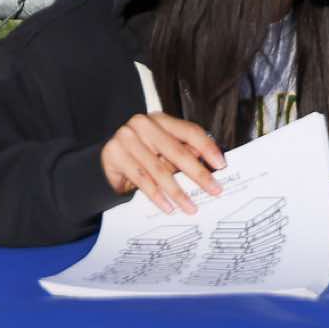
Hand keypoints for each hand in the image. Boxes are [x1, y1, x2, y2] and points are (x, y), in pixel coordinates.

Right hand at [100, 113, 226, 214]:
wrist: (107, 160)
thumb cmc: (142, 154)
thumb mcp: (164, 150)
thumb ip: (185, 151)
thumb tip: (211, 163)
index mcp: (160, 120)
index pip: (190, 131)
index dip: (207, 148)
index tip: (221, 165)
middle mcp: (143, 125)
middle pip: (177, 151)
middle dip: (198, 174)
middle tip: (214, 190)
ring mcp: (126, 138)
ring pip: (159, 169)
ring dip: (178, 192)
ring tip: (191, 207)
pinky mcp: (114, 155)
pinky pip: (141, 179)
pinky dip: (157, 196)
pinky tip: (168, 207)